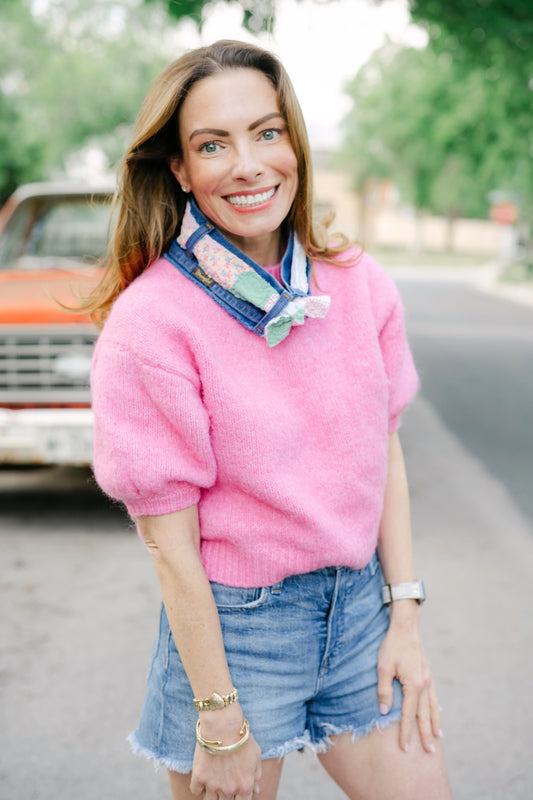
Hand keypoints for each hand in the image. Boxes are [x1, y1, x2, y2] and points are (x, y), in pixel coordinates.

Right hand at [190, 706, 261, 799]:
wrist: (223, 725)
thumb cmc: (242, 738)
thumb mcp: (256, 755)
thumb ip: (256, 775)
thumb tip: (257, 789)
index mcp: (245, 786)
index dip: (239, 797)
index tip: (236, 790)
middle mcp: (229, 790)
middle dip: (226, 795)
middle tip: (224, 782)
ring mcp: (213, 785)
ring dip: (212, 794)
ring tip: (213, 782)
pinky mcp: (199, 777)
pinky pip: (195, 790)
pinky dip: (198, 786)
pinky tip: (202, 777)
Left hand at [377, 603, 441, 752]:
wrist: (405, 627)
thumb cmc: (392, 646)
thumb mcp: (383, 667)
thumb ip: (384, 690)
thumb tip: (384, 711)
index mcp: (414, 684)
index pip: (408, 714)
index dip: (406, 732)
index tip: (404, 747)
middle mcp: (425, 684)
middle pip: (425, 715)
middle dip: (425, 734)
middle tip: (428, 753)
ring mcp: (428, 679)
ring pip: (433, 707)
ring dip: (434, 723)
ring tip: (437, 738)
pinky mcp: (428, 674)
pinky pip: (433, 696)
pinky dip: (436, 708)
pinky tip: (436, 715)